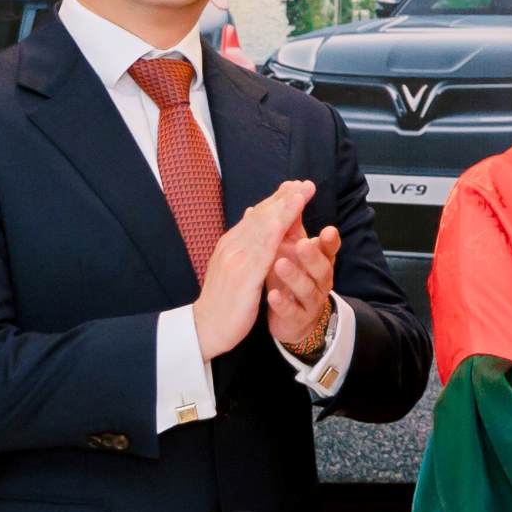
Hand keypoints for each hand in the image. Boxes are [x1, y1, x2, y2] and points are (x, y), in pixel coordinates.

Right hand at [192, 179, 314, 360]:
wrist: (205, 327)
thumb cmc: (223, 299)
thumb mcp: (234, 266)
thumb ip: (245, 242)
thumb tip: (252, 214)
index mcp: (232, 243)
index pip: (258, 216)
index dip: (278, 200)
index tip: (297, 186)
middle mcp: (233, 246)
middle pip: (262, 216)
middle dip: (285, 198)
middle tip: (305, 184)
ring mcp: (236, 260)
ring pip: (262, 229)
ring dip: (282, 209)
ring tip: (300, 194)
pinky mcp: (242, 276)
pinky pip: (260, 252)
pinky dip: (273, 235)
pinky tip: (285, 224)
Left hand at [265, 216, 342, 362]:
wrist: (292, 318)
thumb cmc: (291, 278)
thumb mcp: (292, 250)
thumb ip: (291, 227)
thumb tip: (288, 193)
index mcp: (319, 262)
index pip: (329, 249)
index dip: (330, 241)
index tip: (329, 229)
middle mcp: (319, 281)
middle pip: (321, 268)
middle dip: (312, 256)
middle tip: (301, 244)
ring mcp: (309, 301)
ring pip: (307, 289)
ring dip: (294, 276)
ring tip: (280, 264)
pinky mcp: (297, 318)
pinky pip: (292, 311)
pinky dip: (283, 303)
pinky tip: (272, 295)